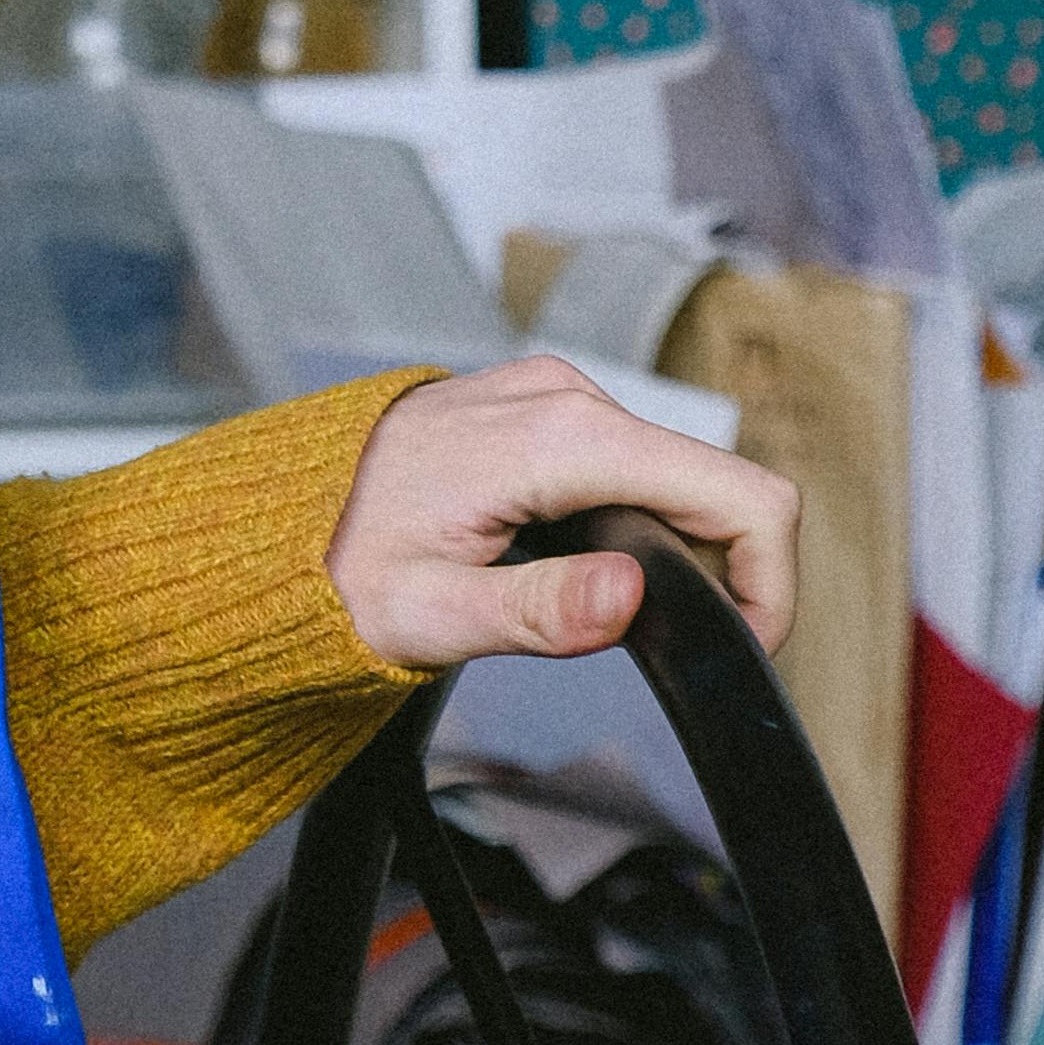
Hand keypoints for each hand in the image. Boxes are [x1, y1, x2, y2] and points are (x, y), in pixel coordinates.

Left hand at [326, 355, 798, 672]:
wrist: (273, 518)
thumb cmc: (337, 565)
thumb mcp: (428, 613)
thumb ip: (537, 610)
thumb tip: (630, 598)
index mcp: (559, 439)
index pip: (738, 495)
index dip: (770, 581)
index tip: (743, 647)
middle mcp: (570, 399)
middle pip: (721, 483)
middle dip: (730, 571)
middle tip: (681, 647)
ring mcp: (559, 397)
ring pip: (682, 474)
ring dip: (681, 548)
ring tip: (616, 614)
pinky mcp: (548, 410)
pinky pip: (636, 463)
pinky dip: (644, 522)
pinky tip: (590, 570)